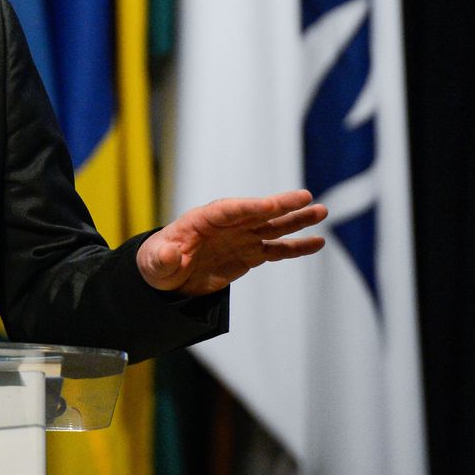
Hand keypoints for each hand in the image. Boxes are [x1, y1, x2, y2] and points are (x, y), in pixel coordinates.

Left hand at [137, 189, 327, 296]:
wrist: (165, 277)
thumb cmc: (156, 264)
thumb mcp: (153, 264)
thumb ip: (162, 259)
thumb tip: (169, 253)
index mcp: (200, 220)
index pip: (227, 210)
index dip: (248, 207)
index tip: (269, 205)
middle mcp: (225, 225)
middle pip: (255, 212)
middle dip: (279, 205)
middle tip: (305, 197)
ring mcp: (239, 238)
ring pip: (271, 227)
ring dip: (295, 220)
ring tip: (321, 211)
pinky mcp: (249, 254)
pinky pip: (276, 249)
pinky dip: (295, 247)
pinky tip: (317, 242)